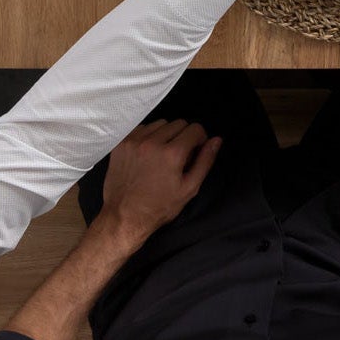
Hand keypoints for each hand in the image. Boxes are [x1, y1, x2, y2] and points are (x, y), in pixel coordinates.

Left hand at [93, 119, 220, 244]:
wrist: (124, 216)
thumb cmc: (159, 207)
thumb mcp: (188, 189)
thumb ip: (205, 161)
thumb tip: (216, 140)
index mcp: (172, 153)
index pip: (195, 129)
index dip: (199, 140)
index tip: (194, 152)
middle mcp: (153, 142)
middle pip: (179, 123)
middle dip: (183, 137)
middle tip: (178, 157)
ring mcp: (135, 140)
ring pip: (160, 123)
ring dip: (165, 135)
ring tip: (161, 155)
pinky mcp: (122, 142)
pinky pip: (142, 128)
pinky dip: (148, 136)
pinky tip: (147, 153)